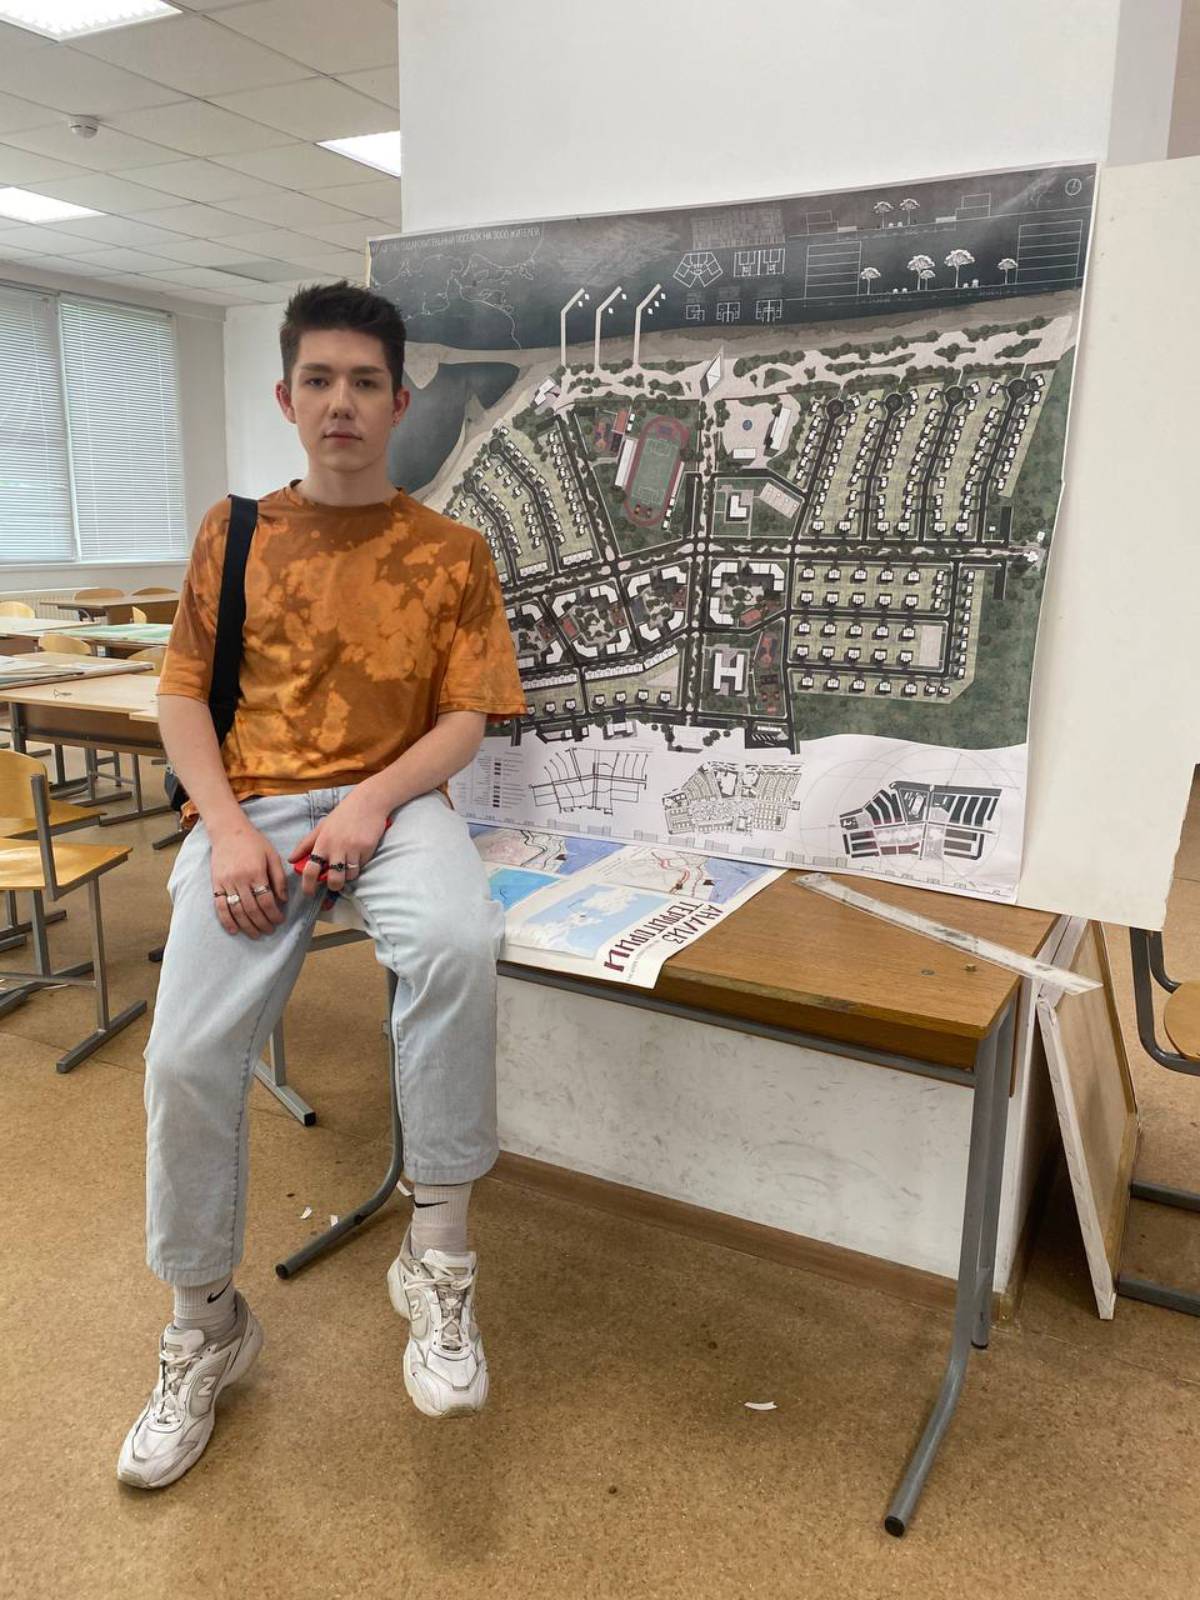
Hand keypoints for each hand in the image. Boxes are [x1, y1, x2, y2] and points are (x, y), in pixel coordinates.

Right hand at [209, 820, 288, 938]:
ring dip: (247, 926)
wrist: (228, 831)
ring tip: (256, 934)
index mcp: (256, 872)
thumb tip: (283, 900)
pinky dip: (226, 920)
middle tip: (270, 930)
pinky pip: (219, 906)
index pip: (266, 900)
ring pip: (236, 910)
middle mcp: (240, 879)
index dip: (274, 914)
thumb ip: (279, 878)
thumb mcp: (272, 855)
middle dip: (262, 923)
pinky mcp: (215, 884)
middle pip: (252, 909)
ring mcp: (226, 883)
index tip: (280, 920)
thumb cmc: (253, 843)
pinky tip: (234, 930)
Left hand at [287, 784, 391, 900]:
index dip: (308, 885)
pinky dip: (359, 865)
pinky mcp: (367, 850)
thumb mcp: (321, 827)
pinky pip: (361, 866)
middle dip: (333, 886)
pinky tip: (358, 855)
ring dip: (348, 876)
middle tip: (333, 884)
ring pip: (350, 876)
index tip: (309, 892)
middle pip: (333, 879)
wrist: (368, 803)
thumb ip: (305, 844)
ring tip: (347, 867)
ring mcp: (353, 850)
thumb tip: (291, 860)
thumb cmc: (343, 815)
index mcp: (322, 843)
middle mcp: (336, 848)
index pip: (311, 869)